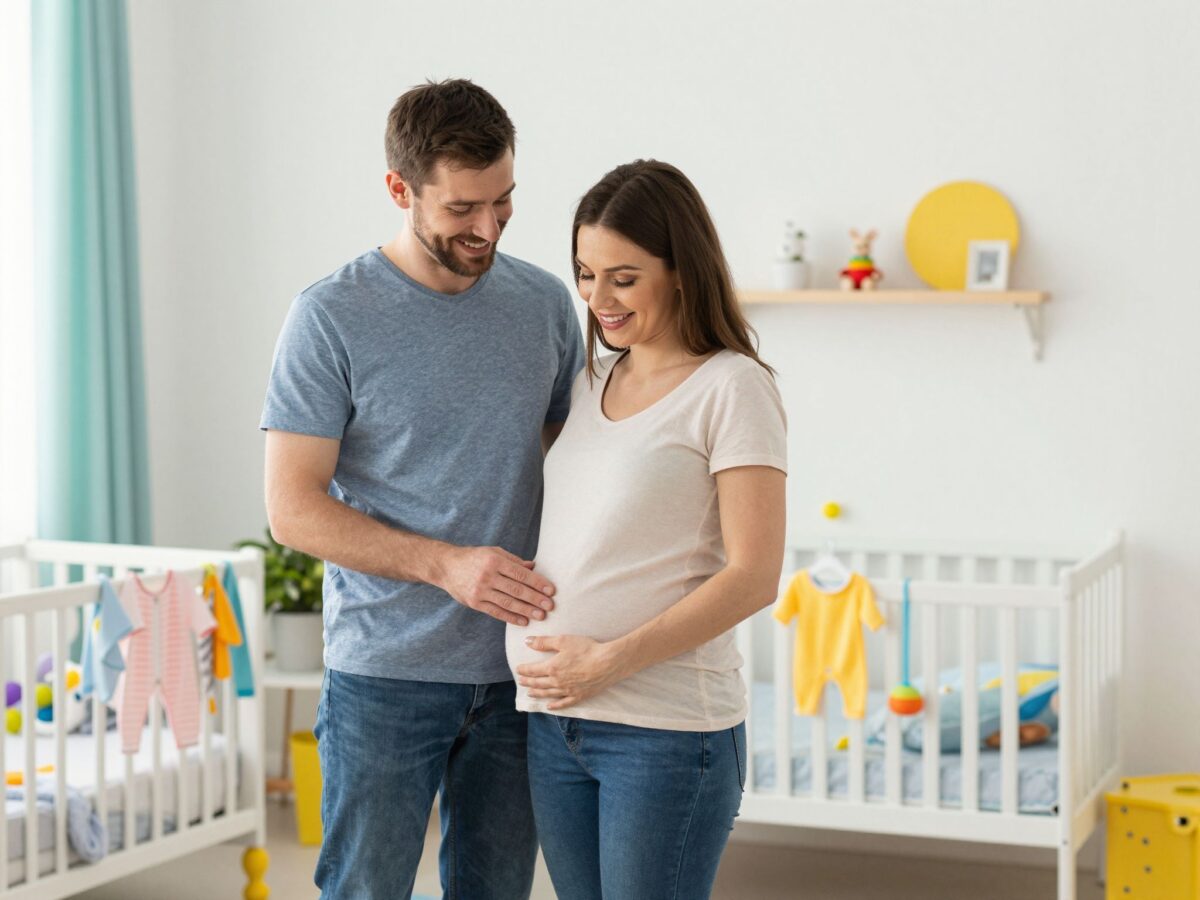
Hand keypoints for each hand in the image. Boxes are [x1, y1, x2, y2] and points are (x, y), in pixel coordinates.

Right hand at [436, 545, 554, 625]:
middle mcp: (487, 576)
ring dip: (526, 610)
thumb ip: (514, 560)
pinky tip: (523, 621)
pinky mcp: (475, 603)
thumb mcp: (494, 552)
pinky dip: (511, 617)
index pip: (520, 573)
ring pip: (507, 603)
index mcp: (495, 561)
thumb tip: (534, 567)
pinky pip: (496, 612)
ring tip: (541, 615)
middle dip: (535, 598)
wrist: (447, 566)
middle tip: (550, 605)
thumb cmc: (475, 558)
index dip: (537, 582)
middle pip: (516, 589)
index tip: (551, 590)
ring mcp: (480, 591)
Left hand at [516, 635, 627, 709]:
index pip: (533, 670)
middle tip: (521, 682)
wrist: (607, 663)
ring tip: (530, 693)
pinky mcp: (579, 696)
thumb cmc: (586, 650)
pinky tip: (549, 706)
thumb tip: (527, 642)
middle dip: (528, 682)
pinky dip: (555, 705)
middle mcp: (557, 682)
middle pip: (539, 683)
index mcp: (552, 668)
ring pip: (548, 694)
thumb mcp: (563, 641)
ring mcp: (568, 690)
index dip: (524, 670)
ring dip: (537, 693)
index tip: (518, 669)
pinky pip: (564, 703)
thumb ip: (544, 642)